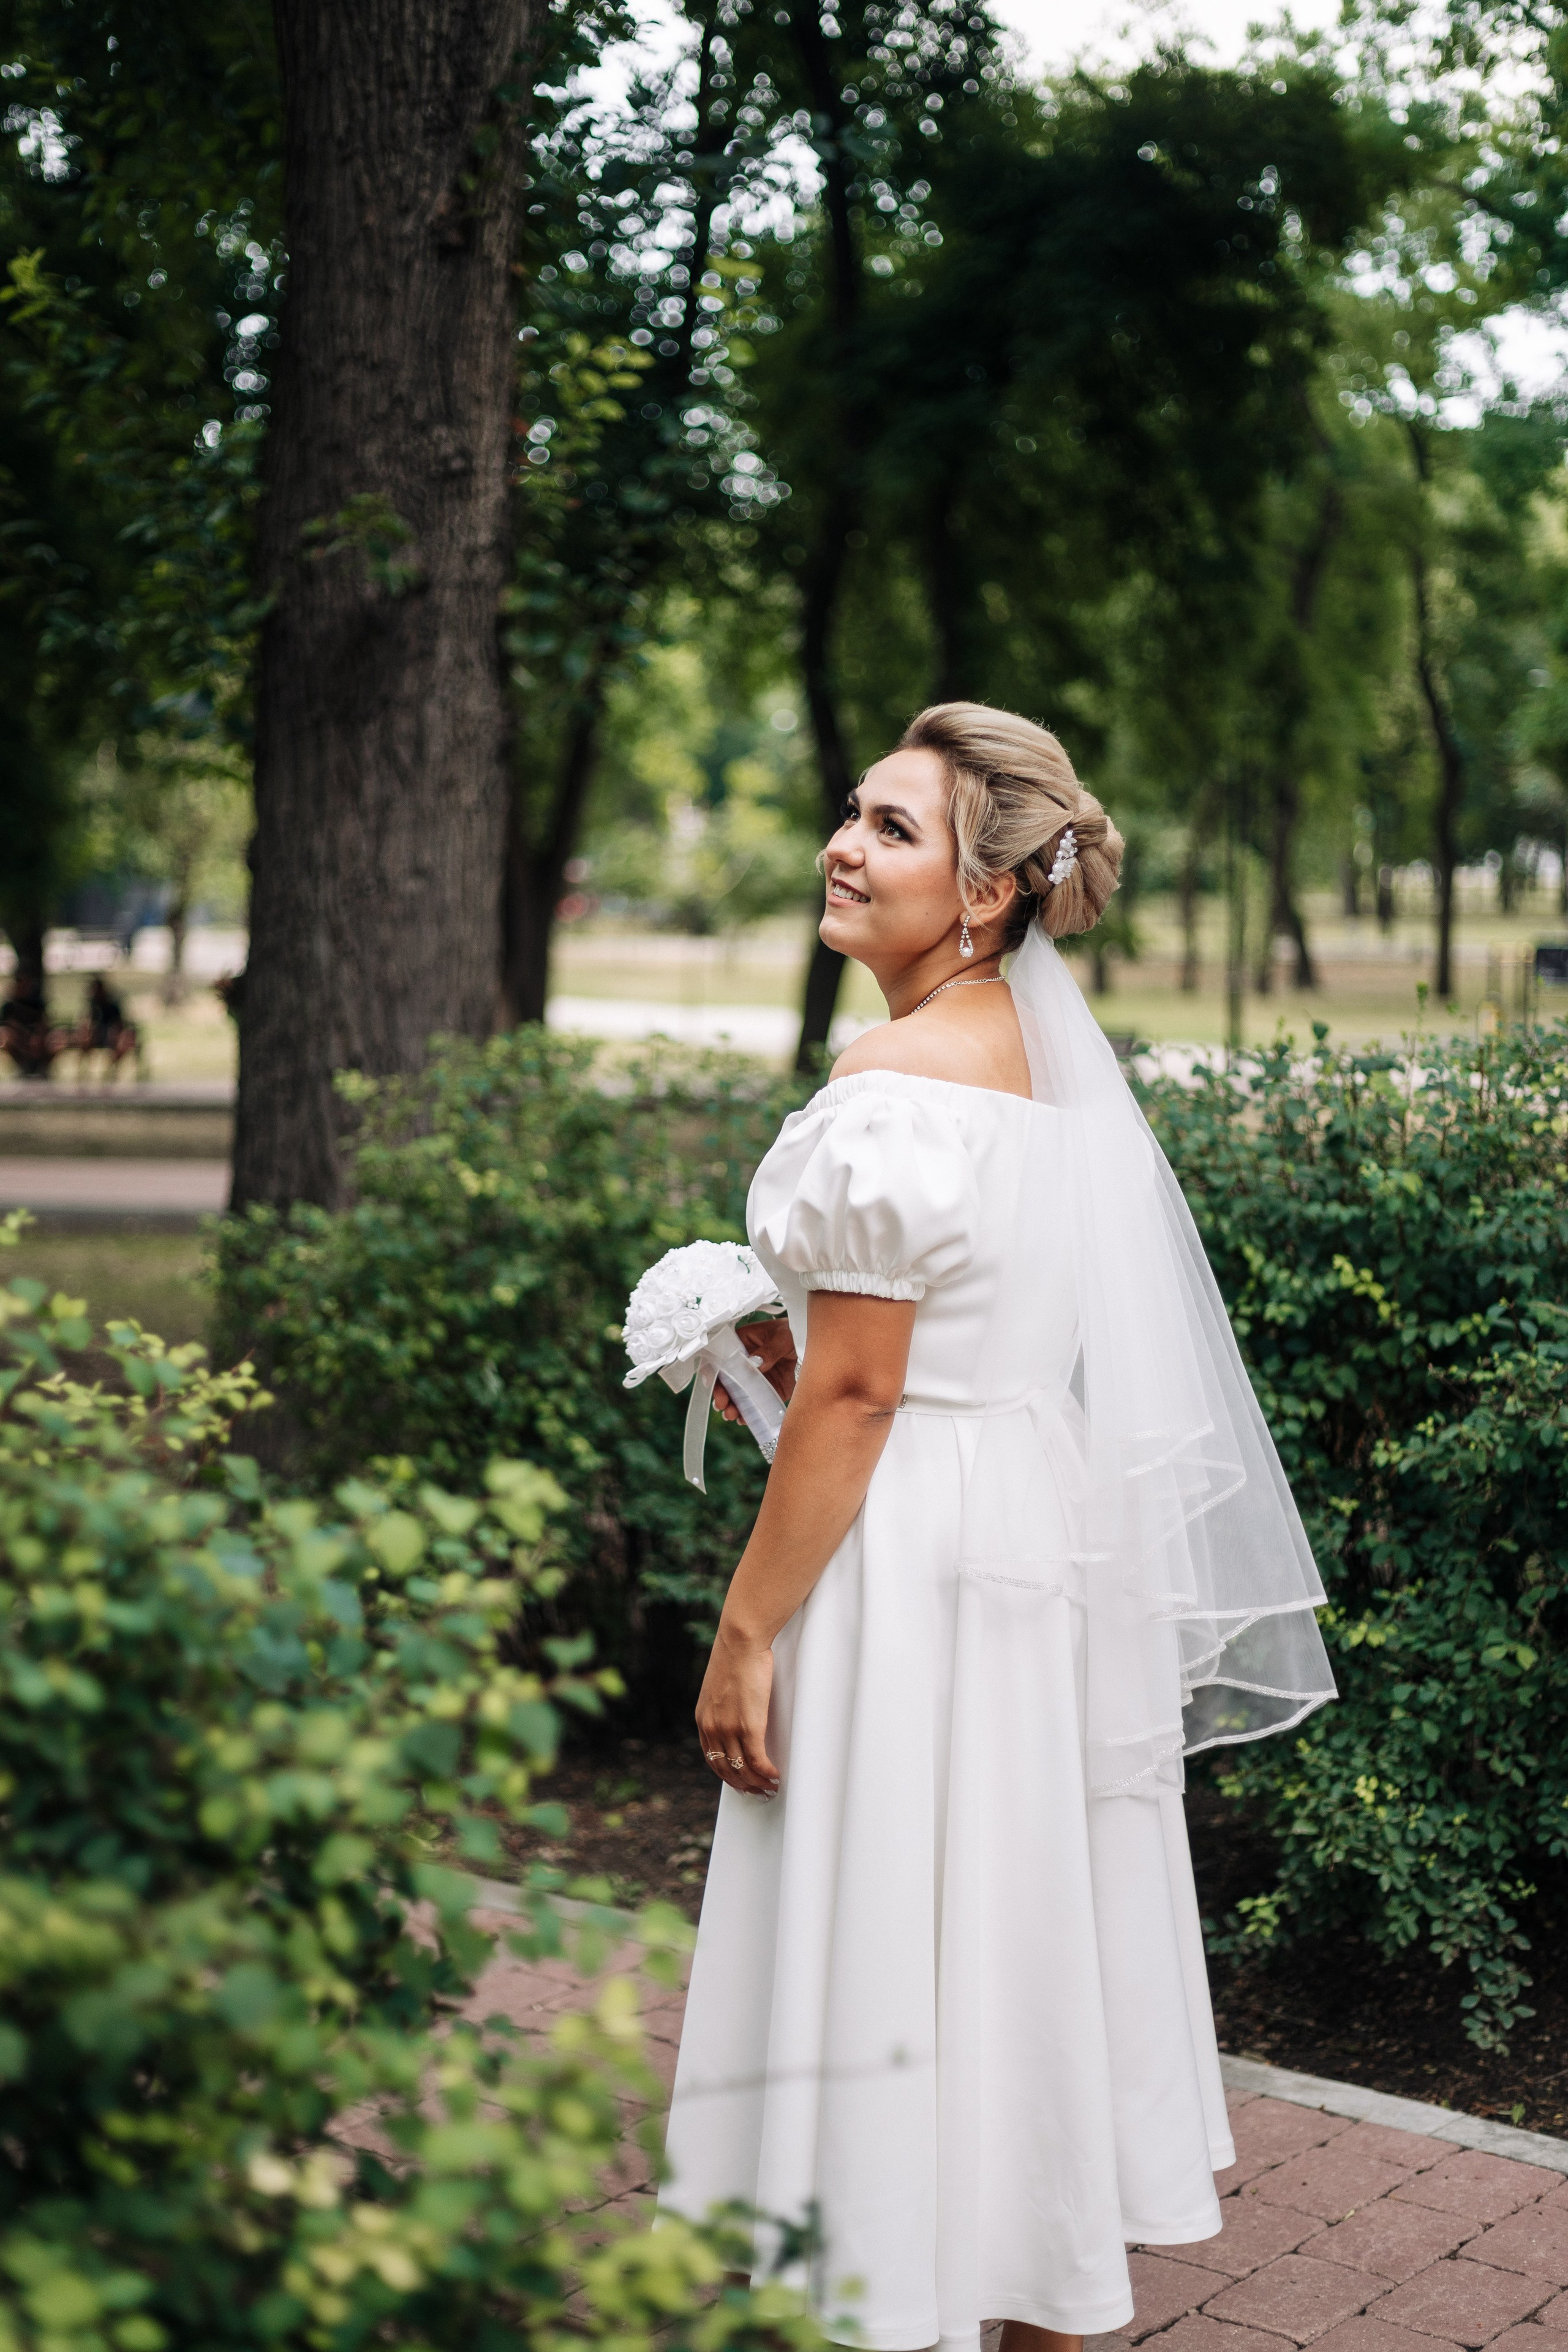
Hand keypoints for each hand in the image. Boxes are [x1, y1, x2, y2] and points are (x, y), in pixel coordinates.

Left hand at [695, 1623, 778, 1796]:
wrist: (740, 1641)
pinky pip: (757, 1760)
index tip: (739, 1782)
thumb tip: (735, 1714)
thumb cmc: (734, 1657)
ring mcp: (729, 1729)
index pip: (711, 1758)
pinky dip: (767, 1772)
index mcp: (703, 1719)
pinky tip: (776, 1775)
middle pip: (726, 1770)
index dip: (726, 1775)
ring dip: (758, 1783)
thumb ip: (722, 1705)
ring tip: (771, 1788)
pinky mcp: (749, 1726)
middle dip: (743, 1785)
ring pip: (743, 1769)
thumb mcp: (719, 1686)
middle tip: (757, 1792)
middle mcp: (712, 1728)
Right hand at [713, 1315, 797, 1423]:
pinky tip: (745, 1419)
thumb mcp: (783, 1336)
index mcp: (744, 1342)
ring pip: (739, 1394)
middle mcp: (746, 1361)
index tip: (713, 1385)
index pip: (722, 1357)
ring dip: (733, 1405)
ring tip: (732, 1415)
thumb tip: (756, 1362)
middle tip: (722, 1405)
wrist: (818, 1346)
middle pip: (727, 1379)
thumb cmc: (795, 1332)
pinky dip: (749, 1412)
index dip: (714, 1371)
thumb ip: (770, 1349)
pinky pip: (756, 1403)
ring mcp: (757, 1377)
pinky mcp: (769, 1390)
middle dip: (722, 1394)